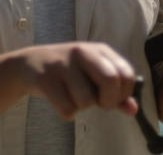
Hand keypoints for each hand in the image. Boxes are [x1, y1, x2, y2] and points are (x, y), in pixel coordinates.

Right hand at [17, 42, 137, 119]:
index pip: (126, 73)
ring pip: (86, 99)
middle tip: (99, 103)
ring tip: (74, 98)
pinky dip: (67, 112)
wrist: (29, 64)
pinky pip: (66, 108)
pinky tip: (61, 102)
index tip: (113, 99)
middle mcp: (83, 52)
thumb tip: (133, 110)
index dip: (124, 93)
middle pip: (110, 80)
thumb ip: (115, 93)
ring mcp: (63, 64)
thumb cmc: (70, 73)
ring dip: (83, 107)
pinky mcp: (46, 78)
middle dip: (108, 101)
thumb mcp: (94, 75)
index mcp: (100, 50)